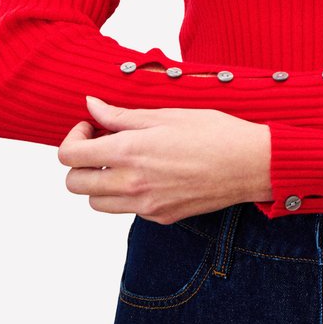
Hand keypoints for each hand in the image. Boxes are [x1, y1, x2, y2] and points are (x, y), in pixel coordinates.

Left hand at [57, 96, 272, 222]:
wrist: (252, 164)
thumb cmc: (216, 133)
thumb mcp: (166, 115)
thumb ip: (122, 116)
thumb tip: (92, 106)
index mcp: (129, 152)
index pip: (69, 156)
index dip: (72, 138)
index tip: (90, 127)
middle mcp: (132, 184)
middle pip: (74, 184)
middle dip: (79, 162)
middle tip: (101, 144)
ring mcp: (146, 205)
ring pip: (96, 203)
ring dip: (99, 182)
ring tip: (122, 162)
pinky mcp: (161, 217)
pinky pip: (127, 210)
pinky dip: (127, 194)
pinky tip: (149, 174)